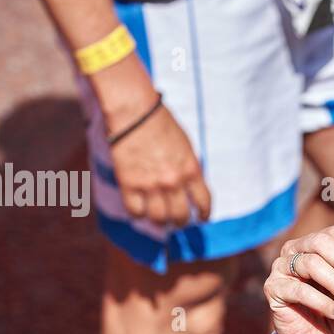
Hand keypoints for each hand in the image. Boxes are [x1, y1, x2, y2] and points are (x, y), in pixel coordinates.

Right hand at [107, 97, 211, 226]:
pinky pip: (135, 211)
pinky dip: (138, 214)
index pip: (204, 202)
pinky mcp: (129, 184)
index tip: (202, 218)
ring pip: (159, 218)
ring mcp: (151, 184)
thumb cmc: (160, 122)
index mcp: (192, 170)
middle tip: (177, 221)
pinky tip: (139, 210)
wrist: (134, 111)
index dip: (204, 214)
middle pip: (181, 215)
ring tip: (159, 220)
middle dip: (181, 221)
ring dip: (160, 222)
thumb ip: (189, 167)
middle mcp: (174, 181)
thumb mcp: (185, 145)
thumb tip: (190, 186)